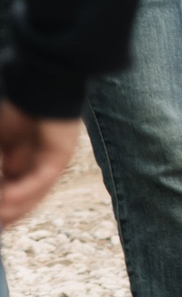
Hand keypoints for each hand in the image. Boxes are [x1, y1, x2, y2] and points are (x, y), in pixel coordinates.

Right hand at [0, 102, 81, 226]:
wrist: (36, 82)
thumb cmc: (12, 107)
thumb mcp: (0, 144)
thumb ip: (0, 168)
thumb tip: (2, 195)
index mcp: (18, 161)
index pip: (8, 194)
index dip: (1, 209)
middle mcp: (35, 165)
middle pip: (20, 200)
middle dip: (5, 213)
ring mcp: (49, 161)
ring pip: (31, 195)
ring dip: (11, 208)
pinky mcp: (61, 155)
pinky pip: (41, 179)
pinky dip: (24, 191)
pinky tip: (7, 199)